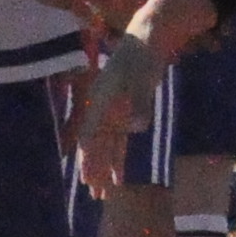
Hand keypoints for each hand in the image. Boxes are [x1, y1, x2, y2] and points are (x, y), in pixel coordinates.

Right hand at [72, 40, 168, 198]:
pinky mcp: (126, 114)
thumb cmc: (141, 58)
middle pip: (96, 146)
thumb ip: (139, 104)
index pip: (90, 137)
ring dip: (106, 169)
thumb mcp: (141, 79)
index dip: (88, 160)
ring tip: (105, 193)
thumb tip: (136, 127)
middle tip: (96, 196)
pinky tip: (119, 176)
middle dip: (95, 171)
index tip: (87, 180)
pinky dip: (119, 158)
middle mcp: (103, 110)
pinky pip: (120, 142)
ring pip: (107, 148)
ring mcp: (114, 113)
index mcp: (100, 102)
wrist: (149, 41)